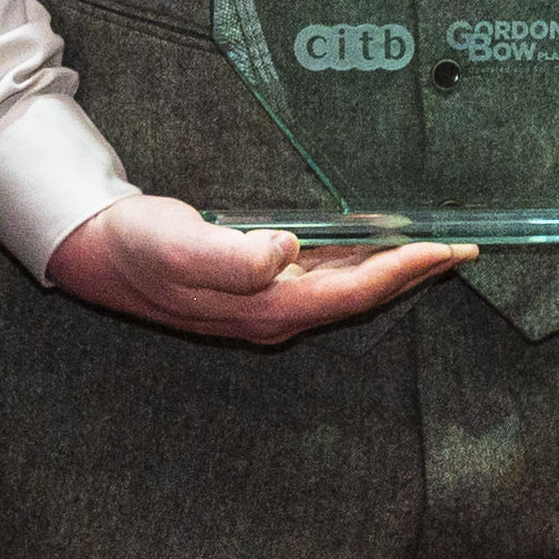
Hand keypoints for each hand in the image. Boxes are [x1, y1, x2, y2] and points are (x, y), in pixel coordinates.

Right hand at [46, 193, 475, 343]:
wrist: (94, 250)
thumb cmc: (135, 244)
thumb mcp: (176, 244)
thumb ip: (229, 256)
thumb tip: (285, 252)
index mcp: (266, 310)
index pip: (354, 293)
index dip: (405, 271)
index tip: (448, 248)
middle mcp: (274, 315)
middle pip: (361, 296)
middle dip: (414, 273)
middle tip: (464, 247)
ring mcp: (266, 305)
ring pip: (347, 289)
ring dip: (391, 269)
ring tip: (434, 246)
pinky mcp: (257, 287)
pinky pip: (326, 278)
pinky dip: (360, 262)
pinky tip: (374, 244)